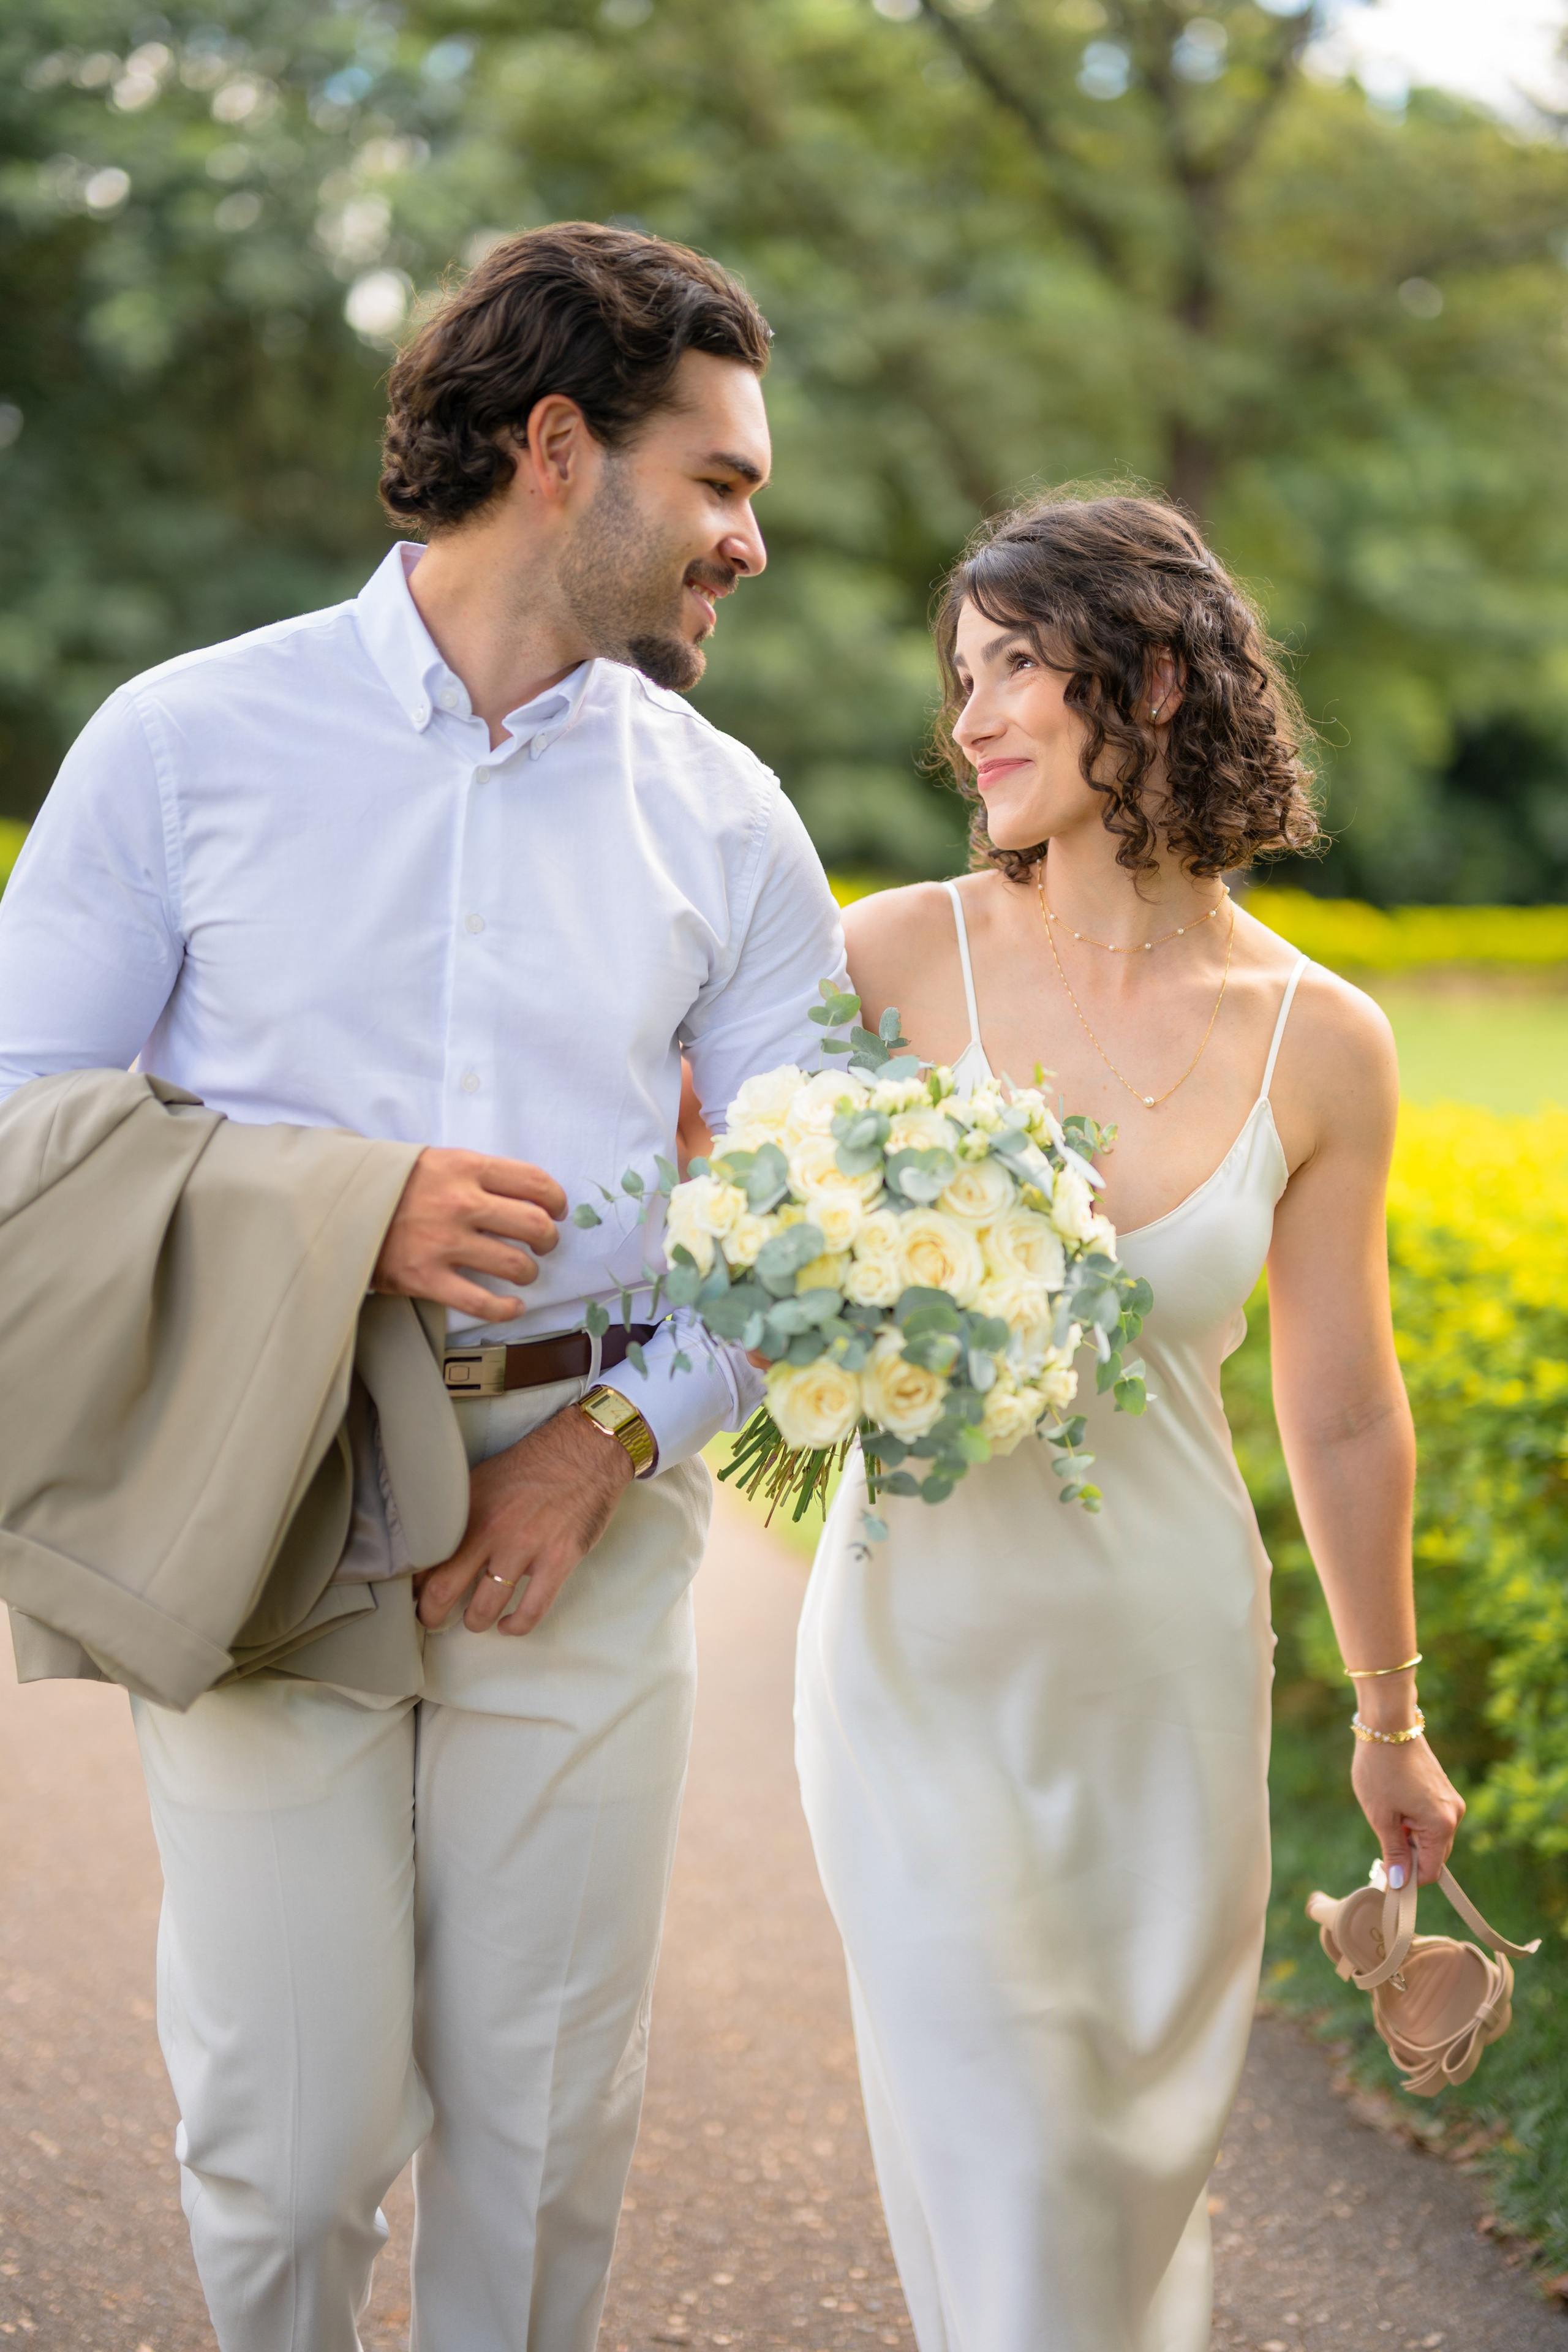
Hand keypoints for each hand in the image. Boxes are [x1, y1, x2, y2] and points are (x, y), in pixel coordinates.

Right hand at [373, 1148, 565, 1319]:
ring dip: (528, 1273)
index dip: (555, 1200)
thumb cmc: (390, 1183)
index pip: (533, 1181)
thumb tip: (523, 1194)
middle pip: (533, 1225)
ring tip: (522, 1272)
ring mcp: (444, 1243)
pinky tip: (512, 1306)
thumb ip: (475, 1173)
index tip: (556, 1210)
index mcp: (464, 1167)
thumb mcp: (434, 1160)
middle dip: (548, 1238)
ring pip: (515, 1266)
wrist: (333, 1204)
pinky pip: (483, 1302)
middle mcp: (460, 1203)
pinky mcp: (427, 1278)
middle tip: (543, 1244)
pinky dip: (506, 1309)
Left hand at [414, 1404, 632, 1636]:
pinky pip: (531, 1610)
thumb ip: (461, 1513)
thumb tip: (437, 1548)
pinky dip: (516, 1626)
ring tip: (476, 1620)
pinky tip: (509, 1625)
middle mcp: (490, 1528)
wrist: (586, 1451)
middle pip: (442, 1590)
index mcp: (468, 1507)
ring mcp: (525, 1546)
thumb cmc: (535, 1465)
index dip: (414, 1582)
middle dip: (430, 1614)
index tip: (414, 1592)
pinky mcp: (558, 1560)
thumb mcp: (484, 1479)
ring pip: (484, 1608)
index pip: (426, 1556)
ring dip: (475, 1622)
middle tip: (431, 1619)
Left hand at [1351, 1733, 1464, 1886]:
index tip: (1386, 1876)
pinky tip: (1395, 1804)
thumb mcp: (1381, 1816)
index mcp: (1441, 1825)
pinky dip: (1414, 1821)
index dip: (1408, 1880)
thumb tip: (1399, 1883)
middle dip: (1409, 1856)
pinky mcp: (1444, 1790)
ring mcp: (1451, 1800)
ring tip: (1387, 1814)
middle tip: (1381, 1841)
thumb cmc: (1381, 1769)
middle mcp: (1454, 1814)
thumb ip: (1393, 1852)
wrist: (1388, 1725)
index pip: (1430, 1871)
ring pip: (1432, 1837)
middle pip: (1433, 1856)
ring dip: (1410, 1837)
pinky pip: (1432, 1819)